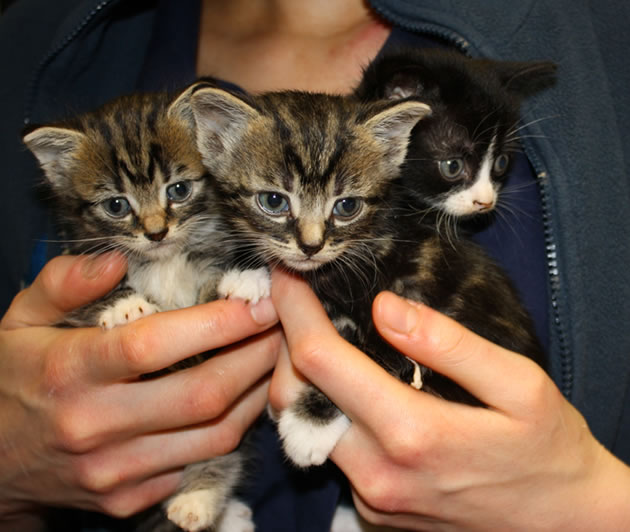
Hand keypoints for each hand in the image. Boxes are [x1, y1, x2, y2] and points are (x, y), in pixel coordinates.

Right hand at [0, 253, 279, 530]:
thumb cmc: (14, 377)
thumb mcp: (21, 318)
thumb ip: (63, 283)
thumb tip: (117, 261)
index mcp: (68, 370)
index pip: (154, 345)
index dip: (217, 323)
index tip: (259, 301)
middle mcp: (93, 426)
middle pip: (200, 395)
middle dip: (256, 356)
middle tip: (282, 326)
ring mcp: (113, 471)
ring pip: (213, 436)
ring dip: (257, 394)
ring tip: (273, 357)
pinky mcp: (128, 499)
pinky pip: (199, 462)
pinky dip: (230, 427)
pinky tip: (241, 398)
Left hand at [269, 269, 629, 530]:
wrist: (560, 522)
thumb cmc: (546, 446)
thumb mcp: (519, 385)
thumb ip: (448, 344)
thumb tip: (384, 306)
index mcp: (410, 433)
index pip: (320, 359)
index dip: (295, 309)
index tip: (287, 274)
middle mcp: (377, 472)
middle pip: (294, 394)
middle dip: (286, 339)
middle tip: (299, 300)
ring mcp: (371, 496)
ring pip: (301, 425)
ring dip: (300, 374)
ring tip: (317, 332)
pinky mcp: (372, 509)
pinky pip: (326, 449)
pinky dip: (321, 409)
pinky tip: (344, 383)